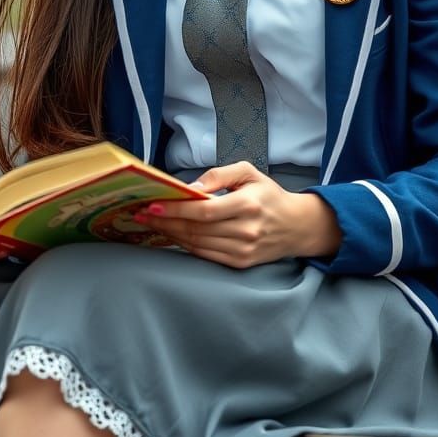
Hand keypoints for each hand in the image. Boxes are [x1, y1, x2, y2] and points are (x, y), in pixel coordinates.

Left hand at [135, 161, 341, 268]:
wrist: (296, 226)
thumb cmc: (268, 194)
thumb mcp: (248, 172)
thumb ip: (218, 175)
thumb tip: (189, 187)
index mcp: (248, 205)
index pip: (204, 210)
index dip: (176, 209)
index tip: (152, 204)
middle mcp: (246, 230)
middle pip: (196, 229)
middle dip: (165, 221)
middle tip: (141, 214)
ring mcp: (243, 250)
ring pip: (197, 244)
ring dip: (170, 234)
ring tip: (151, 223)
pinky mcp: (240, 263)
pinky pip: (205, 255)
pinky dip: (185, 245)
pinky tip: (172, 234)